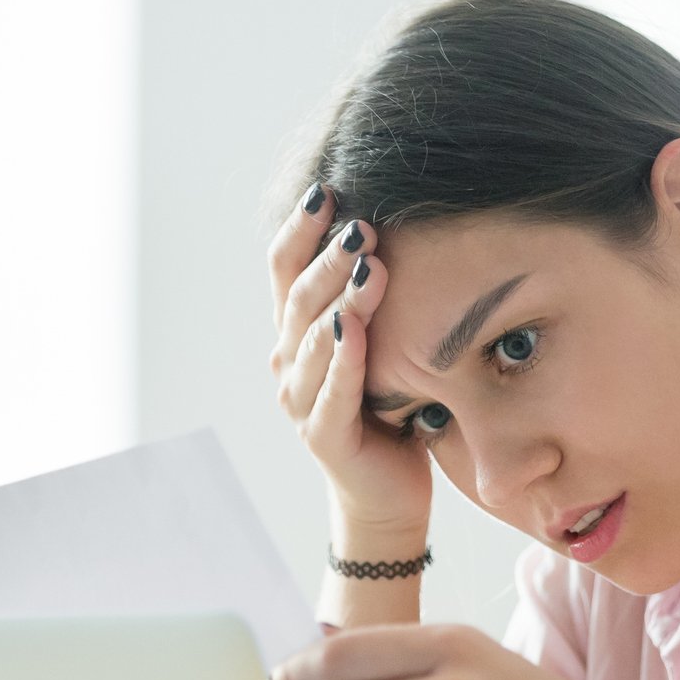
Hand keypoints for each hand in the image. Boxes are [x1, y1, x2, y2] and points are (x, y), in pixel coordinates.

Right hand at [266, 182, 431, 532]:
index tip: (328, 189)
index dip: (300, 228)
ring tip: (371, 265)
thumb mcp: (383, 341)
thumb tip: (395, 223)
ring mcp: (300, 399)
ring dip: (341, 298)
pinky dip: (343, 359)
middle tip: (362, 224)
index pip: (284, 267)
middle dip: (330, 257)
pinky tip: (354, 330)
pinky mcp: (323, 436)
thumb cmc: (390, 408)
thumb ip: (373, 296)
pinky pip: (332, 391)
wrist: (386, 490)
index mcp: (296, 330)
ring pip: (313, 338)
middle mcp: (288, 360)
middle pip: (299, 295)